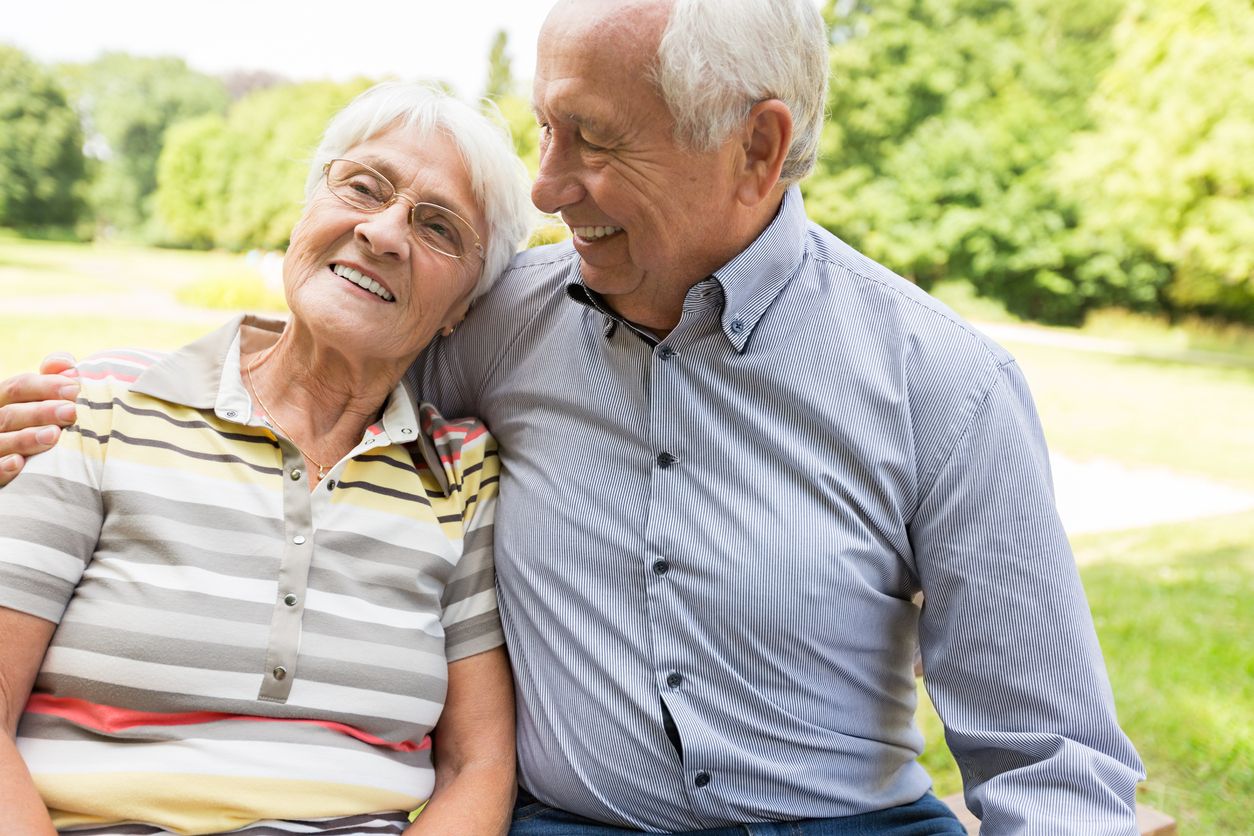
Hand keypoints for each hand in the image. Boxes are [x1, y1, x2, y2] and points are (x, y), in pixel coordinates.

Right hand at [0, 353, 79, 486]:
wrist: (28, 467)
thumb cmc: (40, 425)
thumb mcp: (43, 402)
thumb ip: (53, 381)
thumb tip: (69, 364)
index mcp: (3, 402)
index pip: (17, 388)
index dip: (44, 386)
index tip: (75, 387)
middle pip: (9, 414)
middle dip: (41, 412)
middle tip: (71, 411)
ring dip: (25, 438)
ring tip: (54, 436)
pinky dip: (1, 468)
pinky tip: (18, 464)